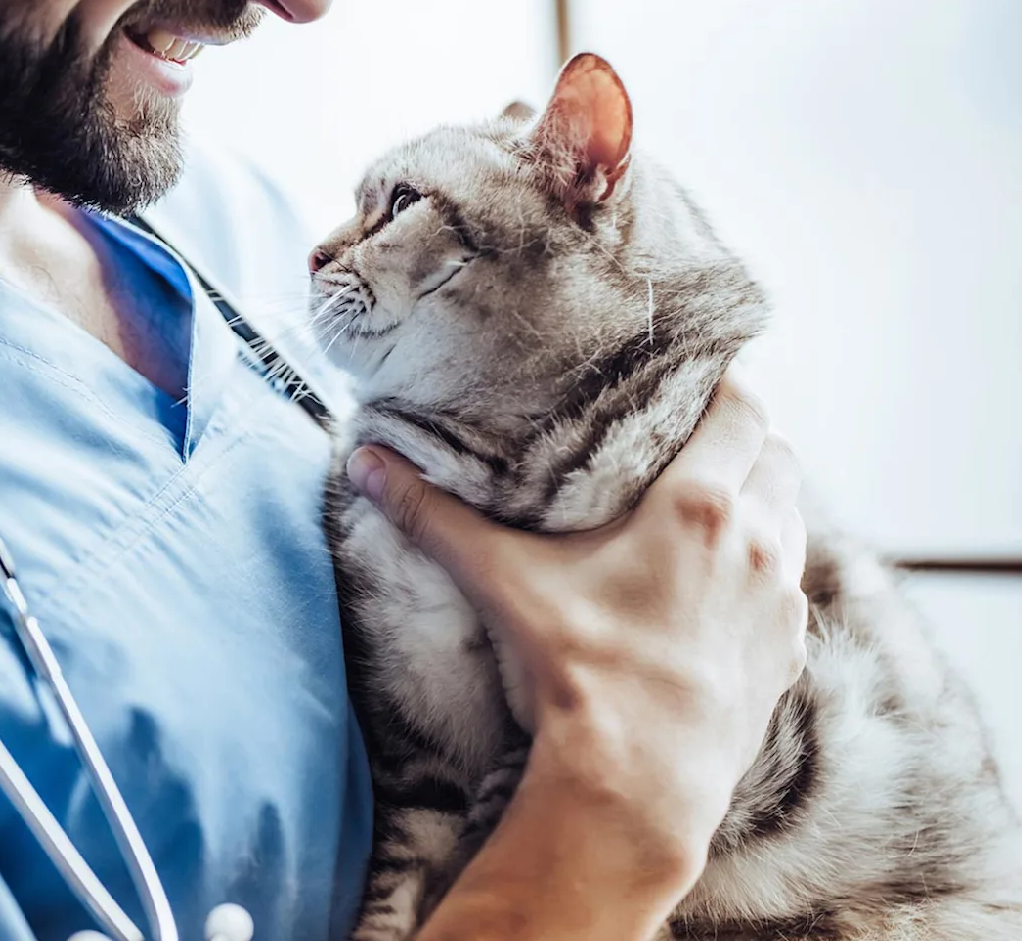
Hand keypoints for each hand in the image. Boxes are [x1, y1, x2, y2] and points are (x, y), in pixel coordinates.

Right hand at [348, 372, 806, 935]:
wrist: (639, 779)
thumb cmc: (578, 670)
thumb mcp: (503, 581)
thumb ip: (435, 516)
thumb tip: (367, 464)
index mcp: (698, 505)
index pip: (744, 409)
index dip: (726, 385)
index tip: (697, 381)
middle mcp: (757, 541)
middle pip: (778, 455)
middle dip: (745, 440)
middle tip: (694, 441)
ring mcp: (782, 601)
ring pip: (792, 518)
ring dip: (763, 502)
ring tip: (711, 508)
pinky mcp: (789, 652)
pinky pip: (792, 587)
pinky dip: (768, 571)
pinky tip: (723, 587)